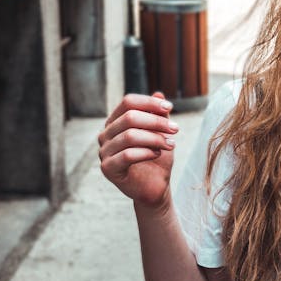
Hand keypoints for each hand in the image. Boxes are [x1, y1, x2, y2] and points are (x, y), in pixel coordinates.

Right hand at [98, 91, 177, 208]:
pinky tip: (158, 154)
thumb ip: (158, 115)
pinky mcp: (108, 168)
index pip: (128, 102)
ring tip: (171, 144)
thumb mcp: (161, 133)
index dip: (149, 103)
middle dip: (157, 122)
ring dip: (155, 138)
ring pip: (130, 136)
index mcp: (116, 122)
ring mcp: (104, 151)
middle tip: (176, 129)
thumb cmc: (156, 157)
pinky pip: (128, 155)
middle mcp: (106, 134)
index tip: (169, 108)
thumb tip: (159, 94)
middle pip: (130, 118)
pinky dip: (147, 152)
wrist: (155, 186)